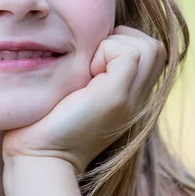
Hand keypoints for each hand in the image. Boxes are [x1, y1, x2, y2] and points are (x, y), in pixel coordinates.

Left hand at [2, 26, 166, 174]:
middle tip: (91, 63)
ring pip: (149, 47)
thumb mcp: (77, 90)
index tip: (92, 64)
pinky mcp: (117, 96)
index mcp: (130, 96)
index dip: (121, 43)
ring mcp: (131, 99)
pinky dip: (104, 52)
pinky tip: (85, 75)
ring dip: (114, 45)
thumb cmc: (46, 121)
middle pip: (154, 47)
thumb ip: (92, 70)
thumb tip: (91, 40)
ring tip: (89, 69)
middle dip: (122, 40)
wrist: (40, 155)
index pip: (150, 51)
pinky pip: (129, 53)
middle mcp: (137, 98)